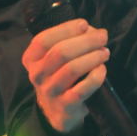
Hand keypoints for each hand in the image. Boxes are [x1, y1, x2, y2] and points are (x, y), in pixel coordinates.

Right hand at [21, 18, 109, 133]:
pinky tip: (102, 69)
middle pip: (60, 52)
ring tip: (105, 52)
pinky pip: (82, 89)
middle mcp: (37, 75)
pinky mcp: (65, 106)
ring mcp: (50, 92)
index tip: (84, 24)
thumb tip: (91, 31)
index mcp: (31, 59)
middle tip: (102, 36)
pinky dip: (95, 76)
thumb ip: (68, 41)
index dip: (66, 29)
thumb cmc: (58, 76)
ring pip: (72, 69)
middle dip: (85, 41)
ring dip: (93, 57)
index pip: (44, 40)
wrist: (56, 111)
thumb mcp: (53, 59)